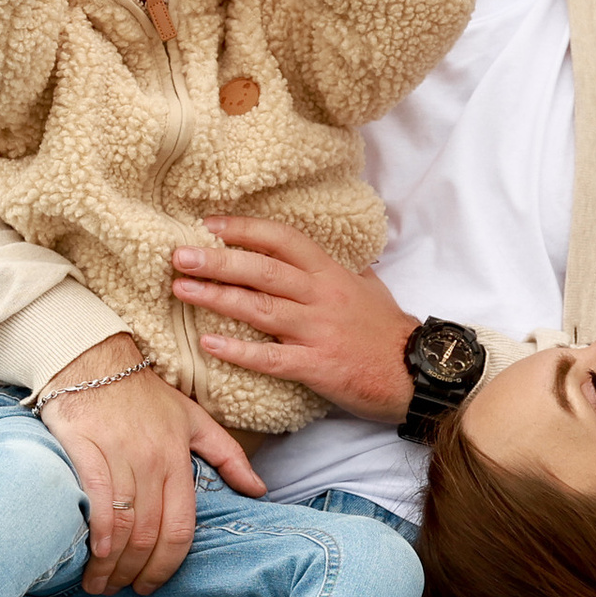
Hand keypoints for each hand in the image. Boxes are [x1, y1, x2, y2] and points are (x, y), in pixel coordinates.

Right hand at [34, 336, 264, 593]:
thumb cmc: (145, 393)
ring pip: (121, 525)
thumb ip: (229, 457)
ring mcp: (118, 454)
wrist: (95, 357)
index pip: (181, 527)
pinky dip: (95, 533)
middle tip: (121, 592)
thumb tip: (259, 491)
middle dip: (135, 573)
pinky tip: (90, 556)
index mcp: (179, 458)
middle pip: (149, 534)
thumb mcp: (195, 419)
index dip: (167, 566)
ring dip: (110, 565)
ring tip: (99, 584)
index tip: (151, 586)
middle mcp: (151, 460)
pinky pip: (93, 500)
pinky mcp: (84, 447)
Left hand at [170, 218, 414, 422]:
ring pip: (260, 309)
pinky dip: (238, 351)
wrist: (416, 372)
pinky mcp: (317, 367)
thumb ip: (338, 268)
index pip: (282, 239)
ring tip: (181, 289)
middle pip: (263, 270)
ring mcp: (318, 331)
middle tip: (179, 254)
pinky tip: (208, 343)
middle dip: (218, 260)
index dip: (245, 229)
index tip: (209, 224)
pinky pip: (270, 358)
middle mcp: (321, 296)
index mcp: (331, 272)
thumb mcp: (366, 286)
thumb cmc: (388, 330)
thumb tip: (315, 254)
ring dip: (217, 297)